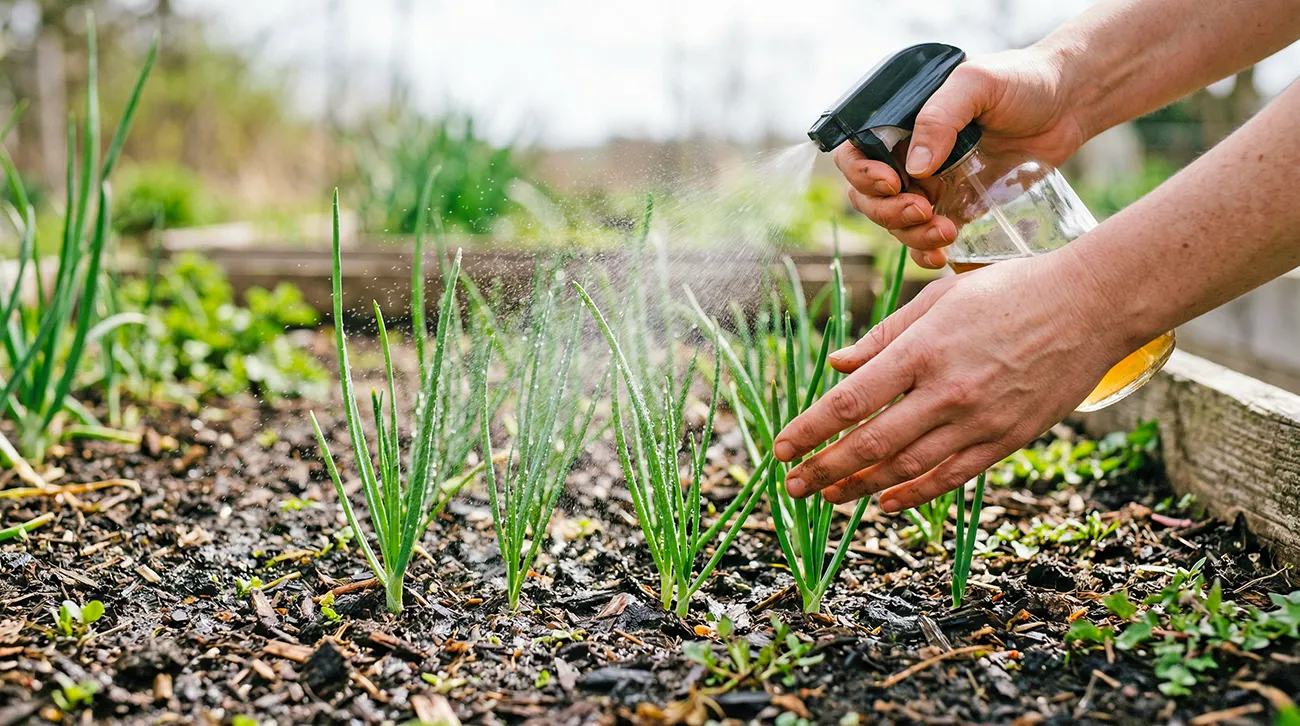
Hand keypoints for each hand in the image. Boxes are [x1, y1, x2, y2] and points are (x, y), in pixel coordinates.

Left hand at [773, 252, 1129, 511]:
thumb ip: (883, 337)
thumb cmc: (1008, 290)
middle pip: (869, 444)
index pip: (849, 402)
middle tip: (792, 487)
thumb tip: (835, 366)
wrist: (1090, 304)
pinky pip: (951, 477)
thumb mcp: (938, 299)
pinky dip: (913, 494)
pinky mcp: (1008, 438)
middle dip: (823, 470)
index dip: (808, 431)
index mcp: (921, 349)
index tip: (780, 449)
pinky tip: (884, 502)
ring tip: (827, 497)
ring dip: (860, 487)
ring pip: (906, 468)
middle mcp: (946, 390)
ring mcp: (979, 419)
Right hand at [839, 47, 1087, 267]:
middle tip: (923, 209)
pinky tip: (943, 255)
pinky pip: (925, 240)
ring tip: (946, 231)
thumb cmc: (1022, 81)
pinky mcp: (956, 209)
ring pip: (894, 223)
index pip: (856, 155)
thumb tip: (913, 168)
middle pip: (868, 198)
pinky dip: (925, 253)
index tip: (894, 183)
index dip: (863, 175)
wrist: (1069, 104)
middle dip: (888, 212)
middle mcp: (907, 157)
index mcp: (900, 125)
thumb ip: (940, 117)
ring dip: (909, 235)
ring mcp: (930, 186)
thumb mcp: (976, 84)